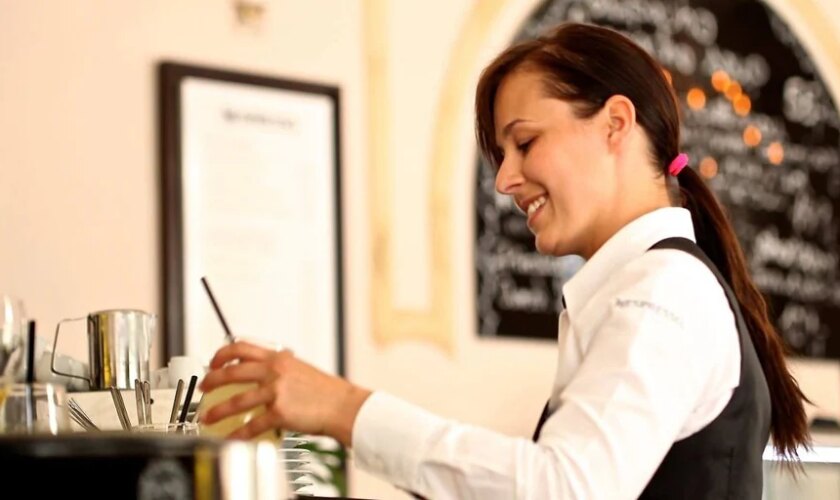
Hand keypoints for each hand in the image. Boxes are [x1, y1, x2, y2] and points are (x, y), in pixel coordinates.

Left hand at [198, 340, 370, 445]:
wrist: (342, 405)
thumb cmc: (326, 391)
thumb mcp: (301, 368)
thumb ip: (281, 366)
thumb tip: (266, 366)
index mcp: (278, 358)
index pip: (242, 348)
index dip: (222, 354)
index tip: (213, 362)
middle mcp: (275, 372)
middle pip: (232, 372)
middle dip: (212, 380)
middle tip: (204, 387)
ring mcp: (276, 392)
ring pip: (237, 400)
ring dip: (217, 411)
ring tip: (207, 417)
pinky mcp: (279, 413)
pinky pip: (252, 424)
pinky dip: (238, 433)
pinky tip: (232, 437)